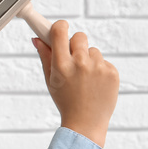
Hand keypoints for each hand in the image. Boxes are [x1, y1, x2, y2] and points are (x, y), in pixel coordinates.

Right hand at [33, 20, 118, 148]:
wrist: (86, 122)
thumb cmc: (65, 101)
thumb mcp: (50, 79)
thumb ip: (44, 56)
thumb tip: (37, 39)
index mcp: (62, 65)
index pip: (60, 31)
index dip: (59, 27)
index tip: (59, 28)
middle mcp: (80, 63)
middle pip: (79, 36)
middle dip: (74, 44)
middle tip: (72, 58)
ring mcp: (98, 67)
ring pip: (92, 50)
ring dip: (88, 58)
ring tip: (84, 77)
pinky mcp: (112, 72)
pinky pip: (103, 61)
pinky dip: (99, 68)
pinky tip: (94, 82)